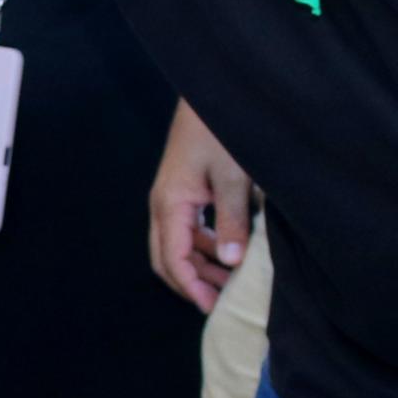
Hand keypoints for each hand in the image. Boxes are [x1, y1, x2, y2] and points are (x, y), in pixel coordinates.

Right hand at [149, 106, 254, 311]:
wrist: (214, 91)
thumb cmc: (221, 129)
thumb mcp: (233, 177)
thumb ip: (232, 221)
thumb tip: (233, 261)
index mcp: (170, 203)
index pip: (172, 259)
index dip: (191, 286)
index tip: (214, 306)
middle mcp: (165, 203)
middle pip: (168, 256)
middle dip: (192, 281)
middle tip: (221, 300)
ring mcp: (174, 195)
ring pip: (180, 242)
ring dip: (202, 263)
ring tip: (231, 278)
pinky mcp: (186, 187)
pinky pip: (190, 226)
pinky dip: (208, 243)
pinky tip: (231, 248)